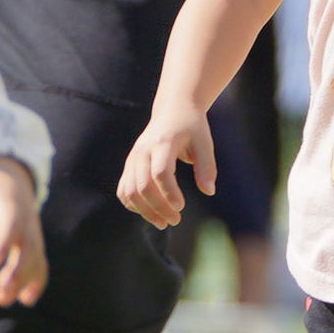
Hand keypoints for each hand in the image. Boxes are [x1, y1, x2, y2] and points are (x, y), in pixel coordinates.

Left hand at [0, 159, 46, 305]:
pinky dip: (36, 283)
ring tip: (2, 300)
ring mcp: (32, 235)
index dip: (5, 242)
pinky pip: (40, 265)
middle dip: (18, 271)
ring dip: (22, 282)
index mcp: (11, 204)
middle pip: (28, 248)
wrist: (14, 176)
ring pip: (34, 260)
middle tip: (1, 291)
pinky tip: (25, 301)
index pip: (11, 225)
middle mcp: (26, 221)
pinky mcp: (34, 245)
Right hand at [119, 108, 213, 229]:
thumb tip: (209, 191)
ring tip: (164, 223)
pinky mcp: (129, 165)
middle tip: (176, 220)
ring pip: (130, 191)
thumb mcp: (204, 142)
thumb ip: (207, 167)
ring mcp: (133, 158)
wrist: (173, 110)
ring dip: (145, 211)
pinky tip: (150, 214)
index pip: (160, 172)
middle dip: (159, 207)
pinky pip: (124, 190)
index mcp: (163, 142)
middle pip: (143, 186)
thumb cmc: (192, 127)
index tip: (181, 207)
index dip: (169, 193)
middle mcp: (143, 150)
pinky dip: (133, 205)